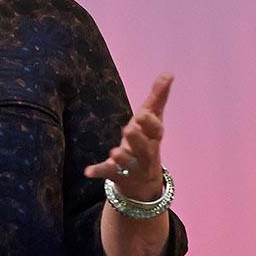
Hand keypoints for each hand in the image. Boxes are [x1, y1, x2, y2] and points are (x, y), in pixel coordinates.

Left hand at [83, 72, 172, 199]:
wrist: (143, 182)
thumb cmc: (146, 141)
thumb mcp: (151, 120)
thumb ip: (158, 97)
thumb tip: (168, 73)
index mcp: (153, 138)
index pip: (156, 131)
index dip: (151, 123)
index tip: (142, 113)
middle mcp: (146, 154)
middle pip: (145, 148)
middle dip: (138, 139)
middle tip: (129, 129)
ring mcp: (132, 167)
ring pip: (129, 163)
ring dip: (122, 157)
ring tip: (114, 151)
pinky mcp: (118, 176)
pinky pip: (108, 174)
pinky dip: (99, 171)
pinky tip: (88, 171)